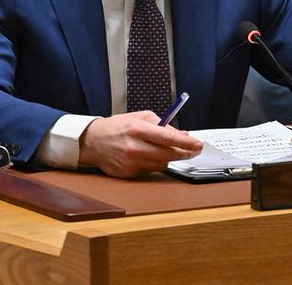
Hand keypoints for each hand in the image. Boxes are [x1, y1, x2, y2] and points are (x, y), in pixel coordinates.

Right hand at [79, 111, 202, 177]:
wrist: (93, 142)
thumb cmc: (117, 127)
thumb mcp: (139, 117)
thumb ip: (162, 125)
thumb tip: (183, 135)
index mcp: (137, 129)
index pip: (168, 138)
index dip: (186, 143)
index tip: (198, 144)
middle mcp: (134, 147)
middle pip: (168, 154)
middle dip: (185, 153)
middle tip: (194, 150)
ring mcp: (131, 162)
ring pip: (162, 164)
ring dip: (170, 158)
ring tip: (170, 150)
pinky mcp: (129, 173)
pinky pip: (151, 170)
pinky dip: (155, 163)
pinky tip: (151, 156)